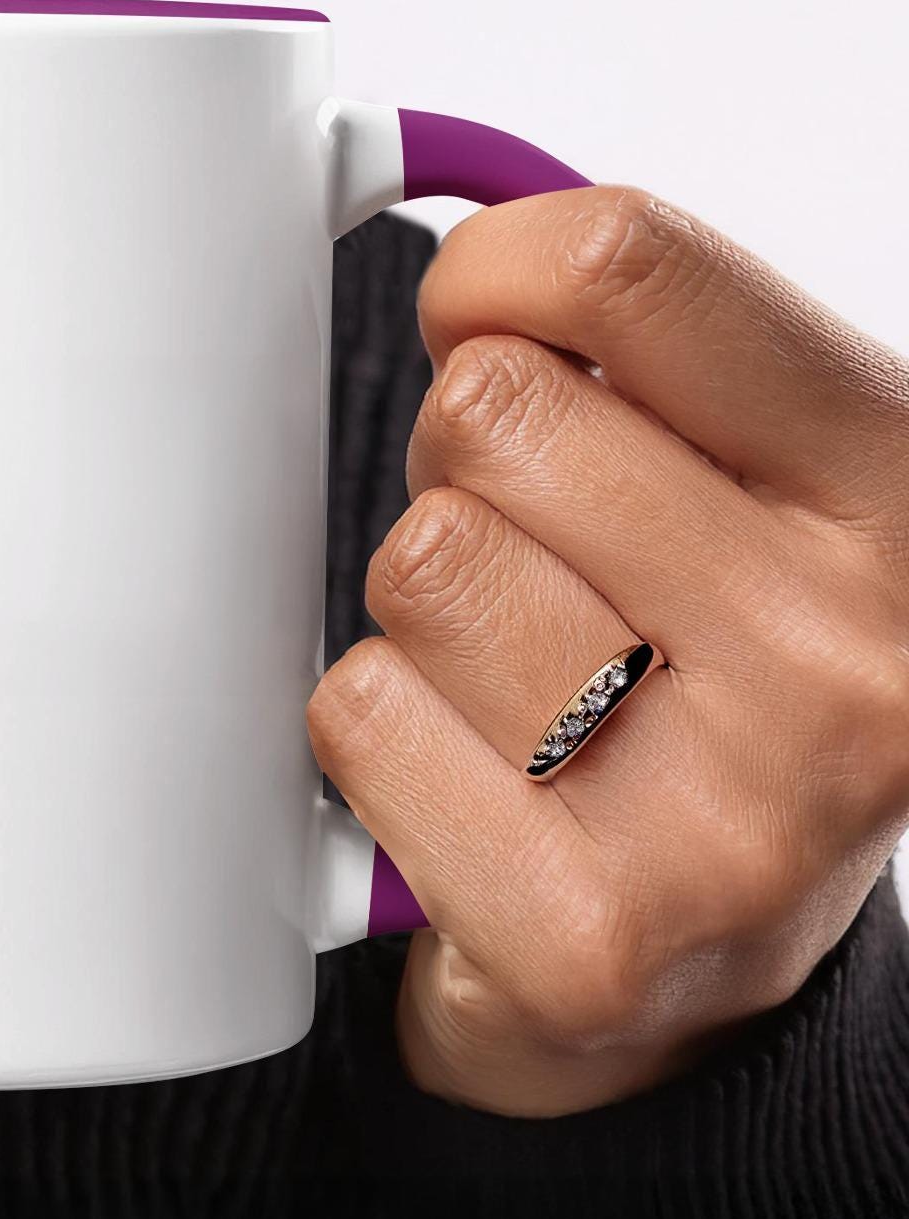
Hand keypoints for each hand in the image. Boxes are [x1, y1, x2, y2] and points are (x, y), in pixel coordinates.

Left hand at [308, 187, 908, 1115]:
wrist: (693, 977)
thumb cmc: (695, 692)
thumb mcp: (741, 489)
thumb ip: (640, 353)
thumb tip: (467, 241)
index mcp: (891, 490)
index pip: (627, 265)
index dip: (496, 277)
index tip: (484, 328)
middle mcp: (849, 649)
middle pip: (490, 415)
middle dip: (463, 475)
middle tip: (528, 567)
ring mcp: (735, 810)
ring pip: (420, 563)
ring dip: (422, 612)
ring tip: (509, 682)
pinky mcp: (592, 938)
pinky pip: (362, 712)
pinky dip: (375, 733)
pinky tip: (465, 782)